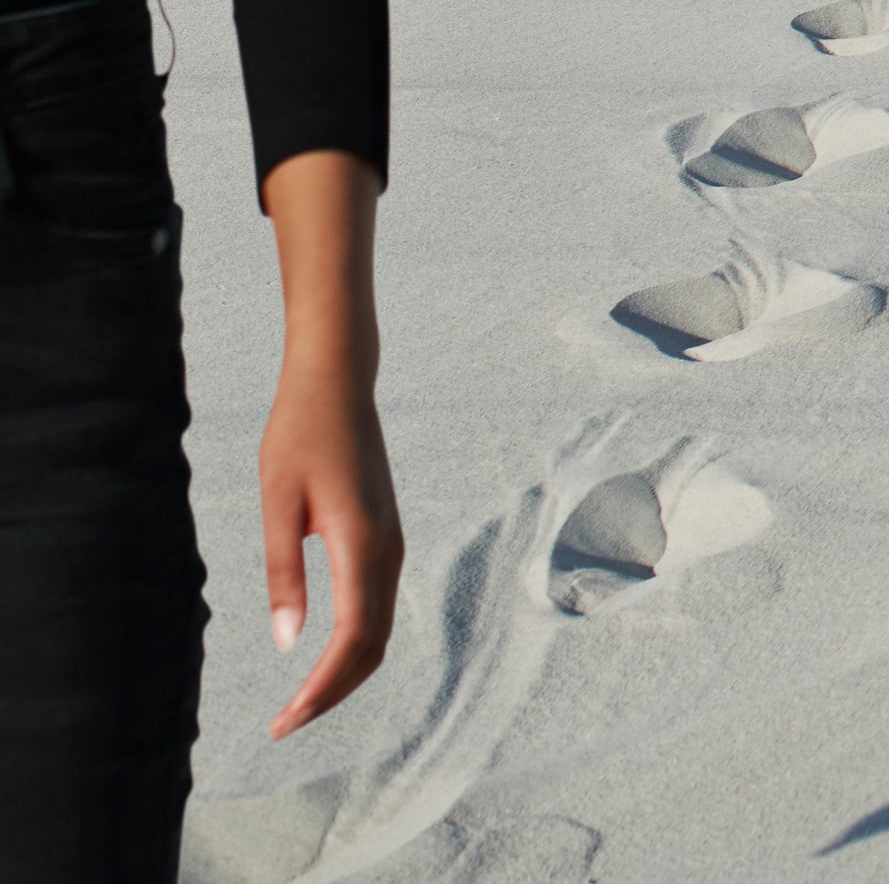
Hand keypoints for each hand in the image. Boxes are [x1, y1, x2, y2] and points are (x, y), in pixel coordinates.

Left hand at [256, 354, 396, 739]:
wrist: (339, 384)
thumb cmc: (299, 437)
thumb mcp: (277, 504)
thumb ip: (283, 572)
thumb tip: (287, 643)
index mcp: (360, 542)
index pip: (351, 638)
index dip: (321, 689)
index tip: (283, 721)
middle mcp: (387, 549)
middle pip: (373, 645)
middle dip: (332, 692)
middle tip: (283, 725)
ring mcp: (391, 543)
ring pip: (380, 628)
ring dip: (344, 672)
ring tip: (299, 700)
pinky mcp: (384, 537)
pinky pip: (377, 606)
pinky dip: (355, 644)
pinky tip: (323, 654)